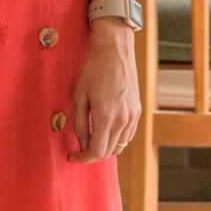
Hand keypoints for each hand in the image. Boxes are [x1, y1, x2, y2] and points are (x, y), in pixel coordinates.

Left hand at [68, 22, 140, 163]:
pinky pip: (128, 135)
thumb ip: (80, 123)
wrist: (115, 51)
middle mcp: (122, 119)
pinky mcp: (137, 111)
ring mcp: (132, 116)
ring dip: (106, 148)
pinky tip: (106, 131)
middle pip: (109, 152)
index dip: (84, 158)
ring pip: (120, 146)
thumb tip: (82, 142)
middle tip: (81, 151)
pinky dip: (117, 139)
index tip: (74, 156)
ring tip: (93, 140)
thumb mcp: (79, 97)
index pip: (97, 151)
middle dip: (93, 155)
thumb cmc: (94, 71)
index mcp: (105, 116)